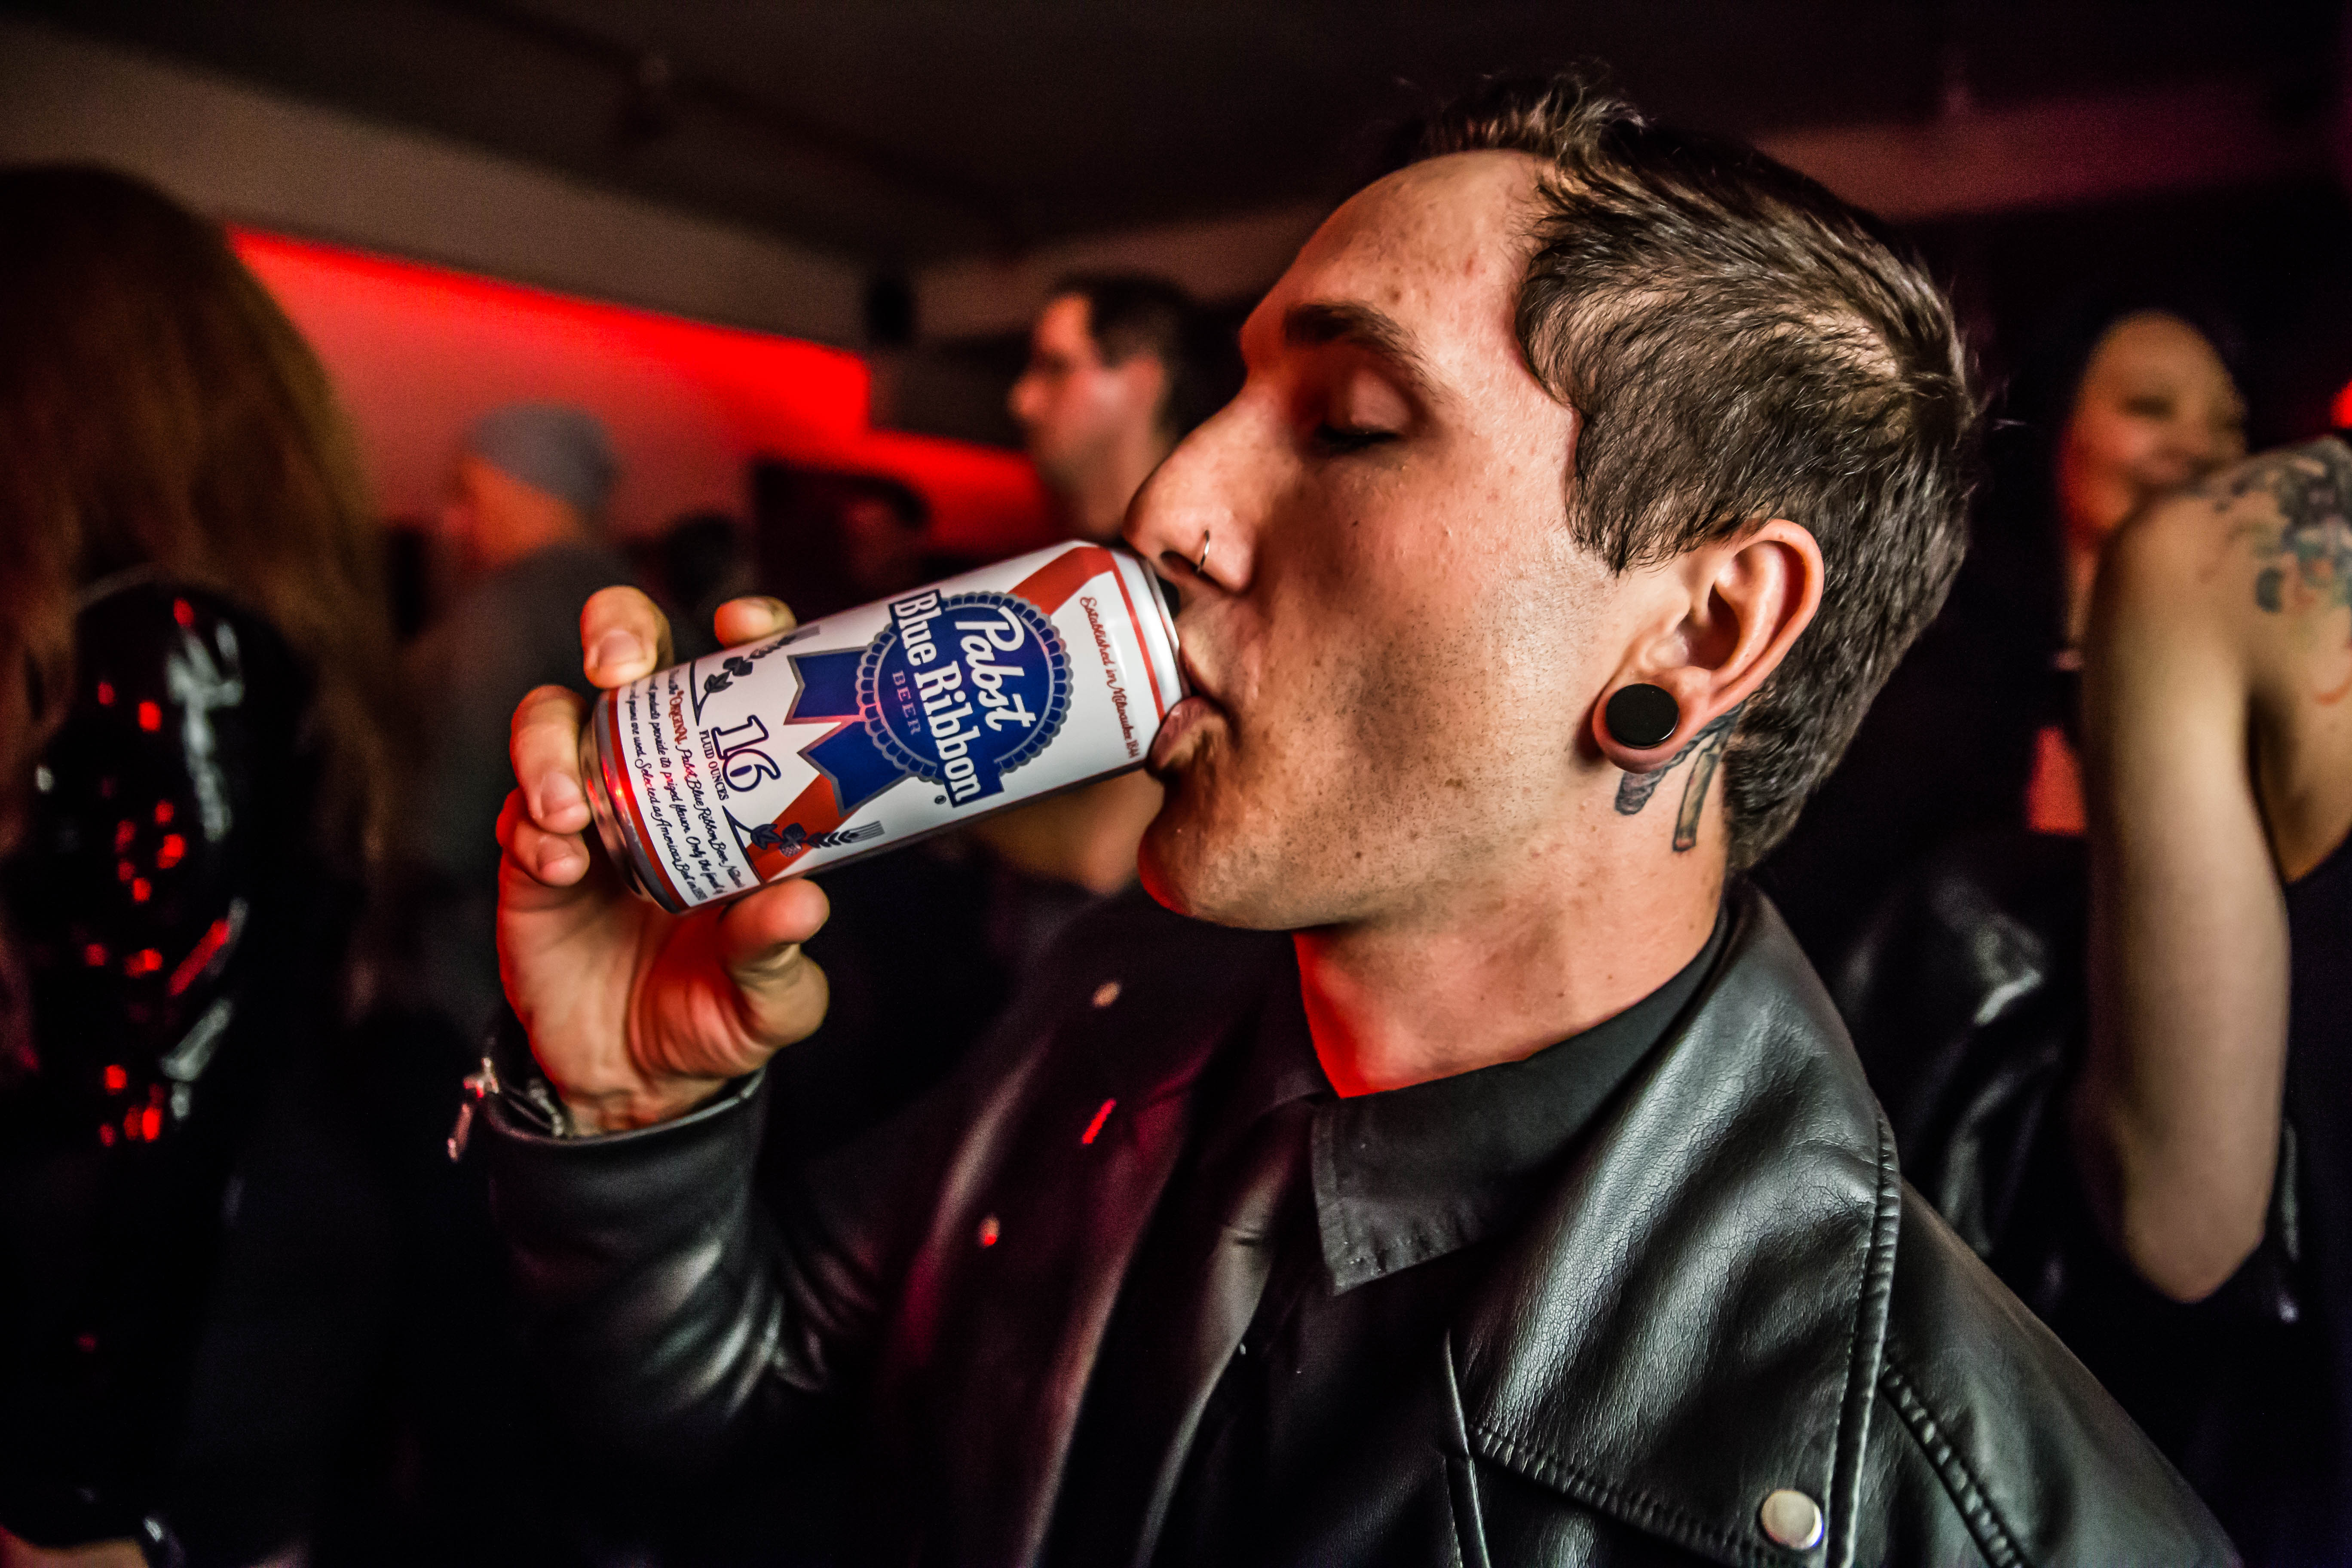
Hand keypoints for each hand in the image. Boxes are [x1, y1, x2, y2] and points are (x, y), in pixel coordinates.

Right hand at [496, 588, 830, 1132]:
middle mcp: (655, 775)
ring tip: (572, 810)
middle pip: (627, 658)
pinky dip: (535, 829)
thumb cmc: (719, 1014)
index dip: (744, 631)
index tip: (743, 625)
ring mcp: (588, 805)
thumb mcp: (769, 1000)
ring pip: (551, 720)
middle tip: (619, 669)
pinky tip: (562, 864)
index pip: (737, 678)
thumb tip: (802, 903)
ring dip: (552, 747)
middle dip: (618, 633)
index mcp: (731, 784)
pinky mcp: (531, 856)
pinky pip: (519, 813)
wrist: (636, 1080)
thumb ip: (779, 955)